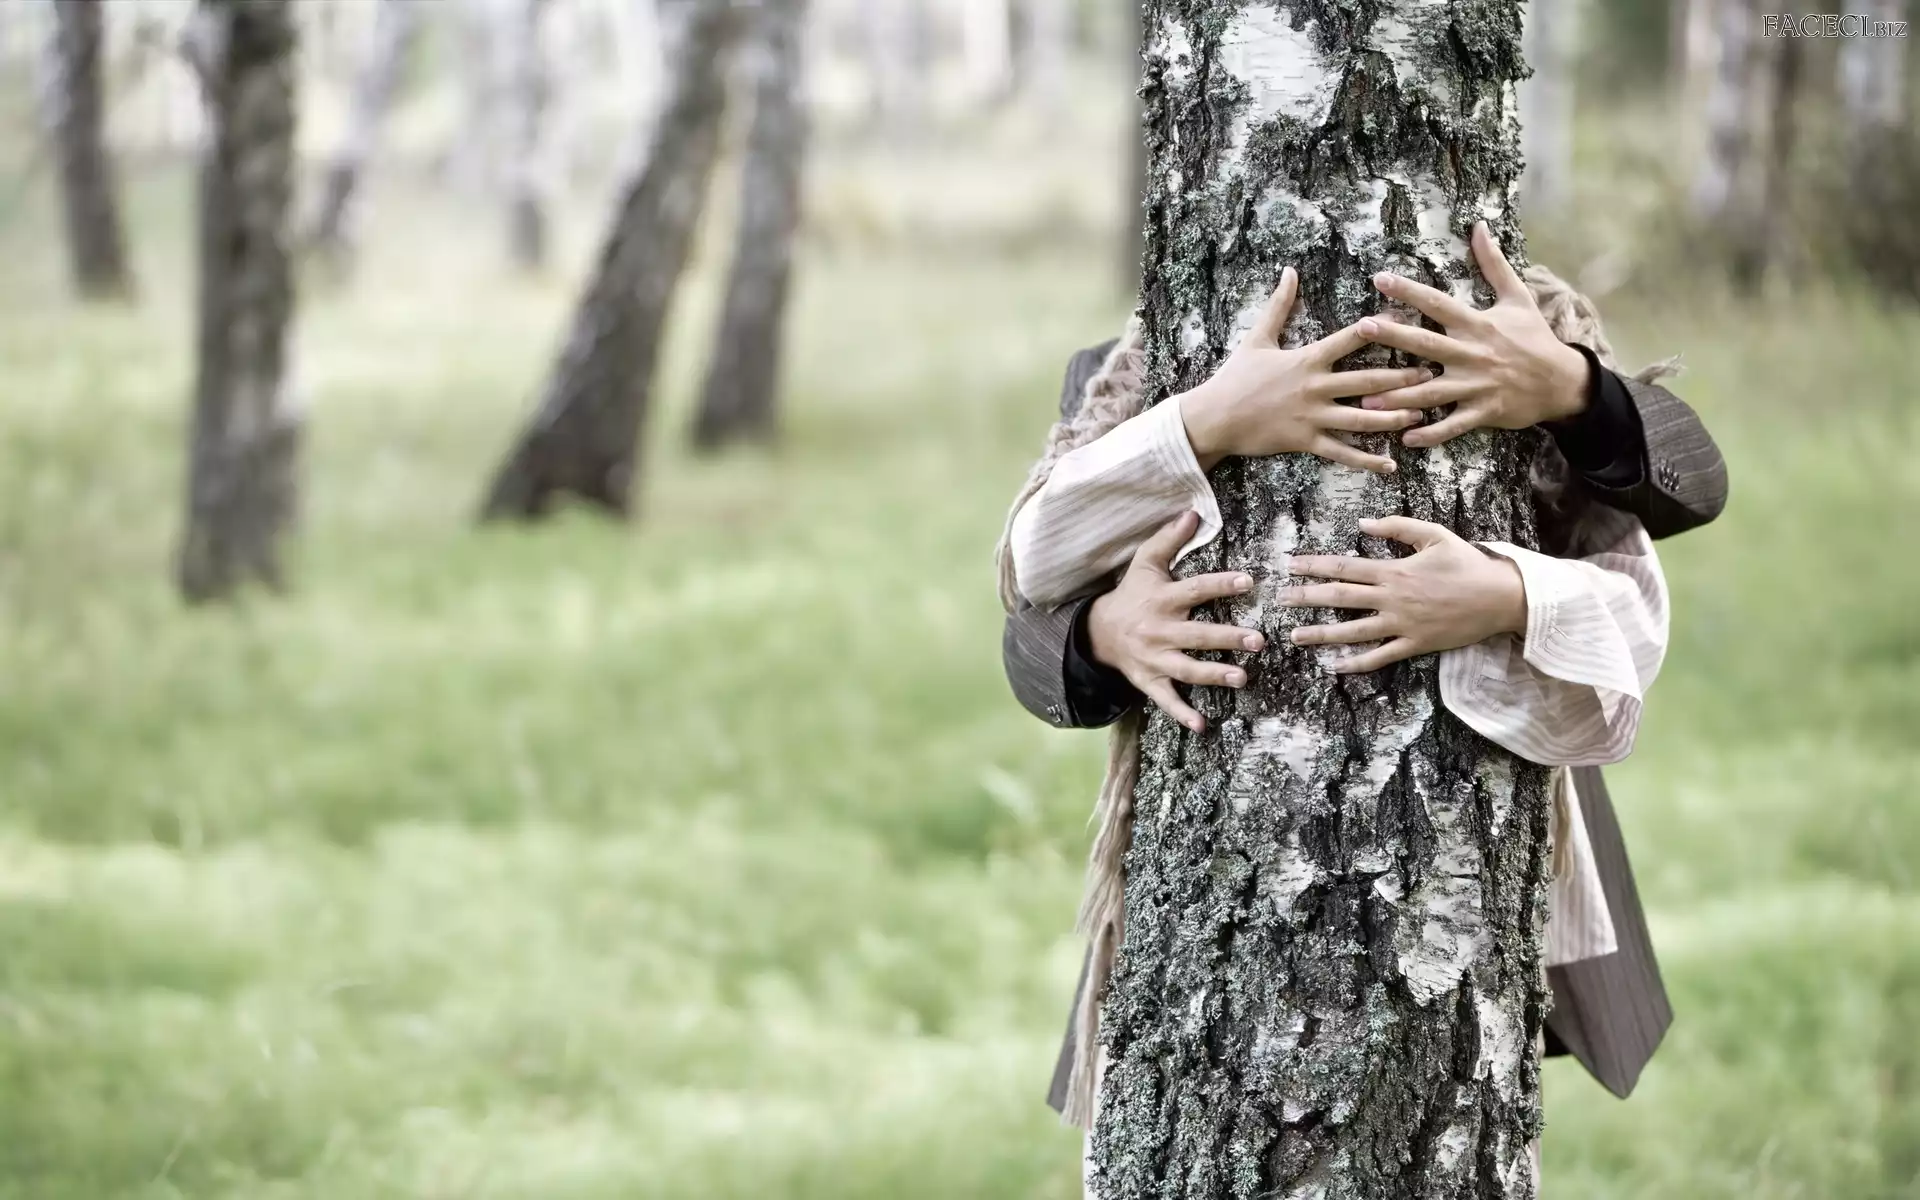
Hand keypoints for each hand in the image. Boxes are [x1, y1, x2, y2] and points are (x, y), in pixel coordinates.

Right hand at [1087, 511, 1266, 732]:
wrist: (1097, 632)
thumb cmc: (1131, 594)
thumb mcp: (1145, 563)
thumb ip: (1169, 539)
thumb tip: (1193, 512)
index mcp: (1162, 599)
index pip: (1195, 589)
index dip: (1220, 584)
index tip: (1247, 581)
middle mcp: (1160, 631)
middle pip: (1197, 635)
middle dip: (1227, 638)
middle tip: (1258, 641)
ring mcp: (1155, 659)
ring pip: (1187, 669)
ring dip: (1214, 674)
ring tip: (1242, 678)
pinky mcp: (1149, 681)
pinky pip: (1166, 700)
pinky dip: (1182, 714)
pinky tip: (1202, 726)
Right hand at [1177, 266, 1431, 473]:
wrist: (1214, 417)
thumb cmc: (1235, 377)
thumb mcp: (1257, 338)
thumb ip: (1279, 305)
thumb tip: (1289, 271)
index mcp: (1307, 359)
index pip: (1350, 340)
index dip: (1380, 329)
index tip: (1408, 323)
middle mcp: (1315, 387)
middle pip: (1366, 381)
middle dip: (1401, 377)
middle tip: (1431, 373)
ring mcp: (1312, 417)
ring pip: (1361, 419)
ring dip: (1392, 417)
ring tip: (1419, 415)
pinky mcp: (1305, 442)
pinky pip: (1341, 453)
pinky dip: (1366, 460)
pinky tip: (1390, 465)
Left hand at [1278, 516, 1525, 673]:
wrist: (1501, 597)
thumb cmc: (1467, 563)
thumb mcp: (1435, 534)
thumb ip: (1397, 527)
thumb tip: (1362, 523)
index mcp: (1394, 570)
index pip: (1344, 567)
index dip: (1314, 566)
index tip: (1290, 565)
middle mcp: (1392, 599)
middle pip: (1340, 597)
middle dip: (1306, 598)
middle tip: (1280, 600)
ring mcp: (1401, 625)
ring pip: (1353, 631)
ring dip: (1321, 633)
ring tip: (1295, 636)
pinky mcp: (1414, 645)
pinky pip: (1380, 657)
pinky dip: (1356, 663)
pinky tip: (1334, 666)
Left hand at [1357, 222, 1592, 446]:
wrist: (1562, 381)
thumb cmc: (1534, 338)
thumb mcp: (1518, 297)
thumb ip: (1494, 264)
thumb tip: (1479, 227)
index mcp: (1476, 324)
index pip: (1437, 303)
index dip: (1409, 290)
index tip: (1380, 278)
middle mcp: (1472, 354)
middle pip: (1426, 344)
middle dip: (1393, 336)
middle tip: (1362, 328)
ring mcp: (1476, 385)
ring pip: (1432, 392)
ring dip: (1399, 397)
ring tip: (1365, 401)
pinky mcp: (1482, 411)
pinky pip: (1453, 425)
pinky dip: (1431, 434)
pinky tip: (1405, 438)